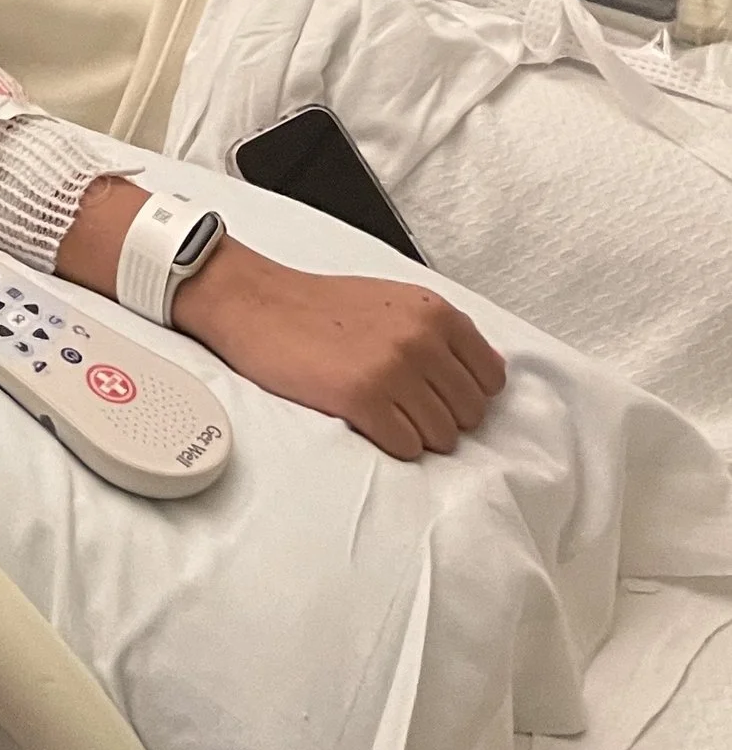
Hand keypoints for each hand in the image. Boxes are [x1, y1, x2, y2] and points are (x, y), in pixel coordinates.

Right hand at [175, 243, 506, 457]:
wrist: (257, 302)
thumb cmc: (319, 305)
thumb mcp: (393, 300)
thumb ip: (439, 333)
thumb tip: (483, 378)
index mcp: (433, 311)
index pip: (492, 379)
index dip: (465, 392)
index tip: (438, 392)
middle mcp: (421, 338)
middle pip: (470, 414)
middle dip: (440, 415)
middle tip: (401, 401)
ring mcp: (394, 369)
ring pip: (442, 438)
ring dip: (414, 432)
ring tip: (380, 408)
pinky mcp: (364, 400)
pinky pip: (407, 449)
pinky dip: (389, 442)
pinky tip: (364, 418)